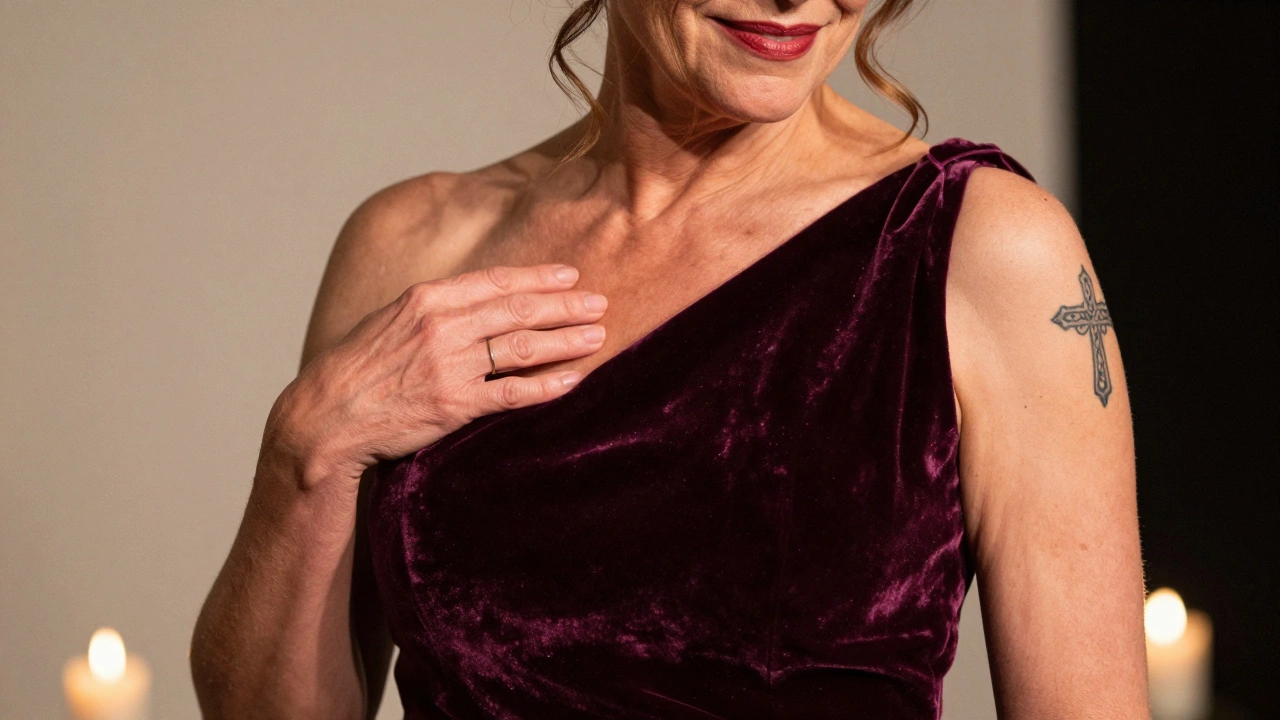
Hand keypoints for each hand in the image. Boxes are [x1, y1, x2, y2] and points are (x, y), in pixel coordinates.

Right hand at [264, 263, 606, 488]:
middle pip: (519, 310)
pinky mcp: (455, 405)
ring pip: (523, 347)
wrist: (326, 417)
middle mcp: (442, 326)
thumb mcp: (390, 321)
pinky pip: (512, 393)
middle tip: (599, 304)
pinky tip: (574, 380)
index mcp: (426, 299)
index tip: (570, 277)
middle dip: (565, 306)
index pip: (496, 281)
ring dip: (566, 340)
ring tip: (597, 337)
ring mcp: (450, 365)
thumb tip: (476, 301)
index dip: (538, 278)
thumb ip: (433, 309)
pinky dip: (548, 387)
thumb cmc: (356, 370)